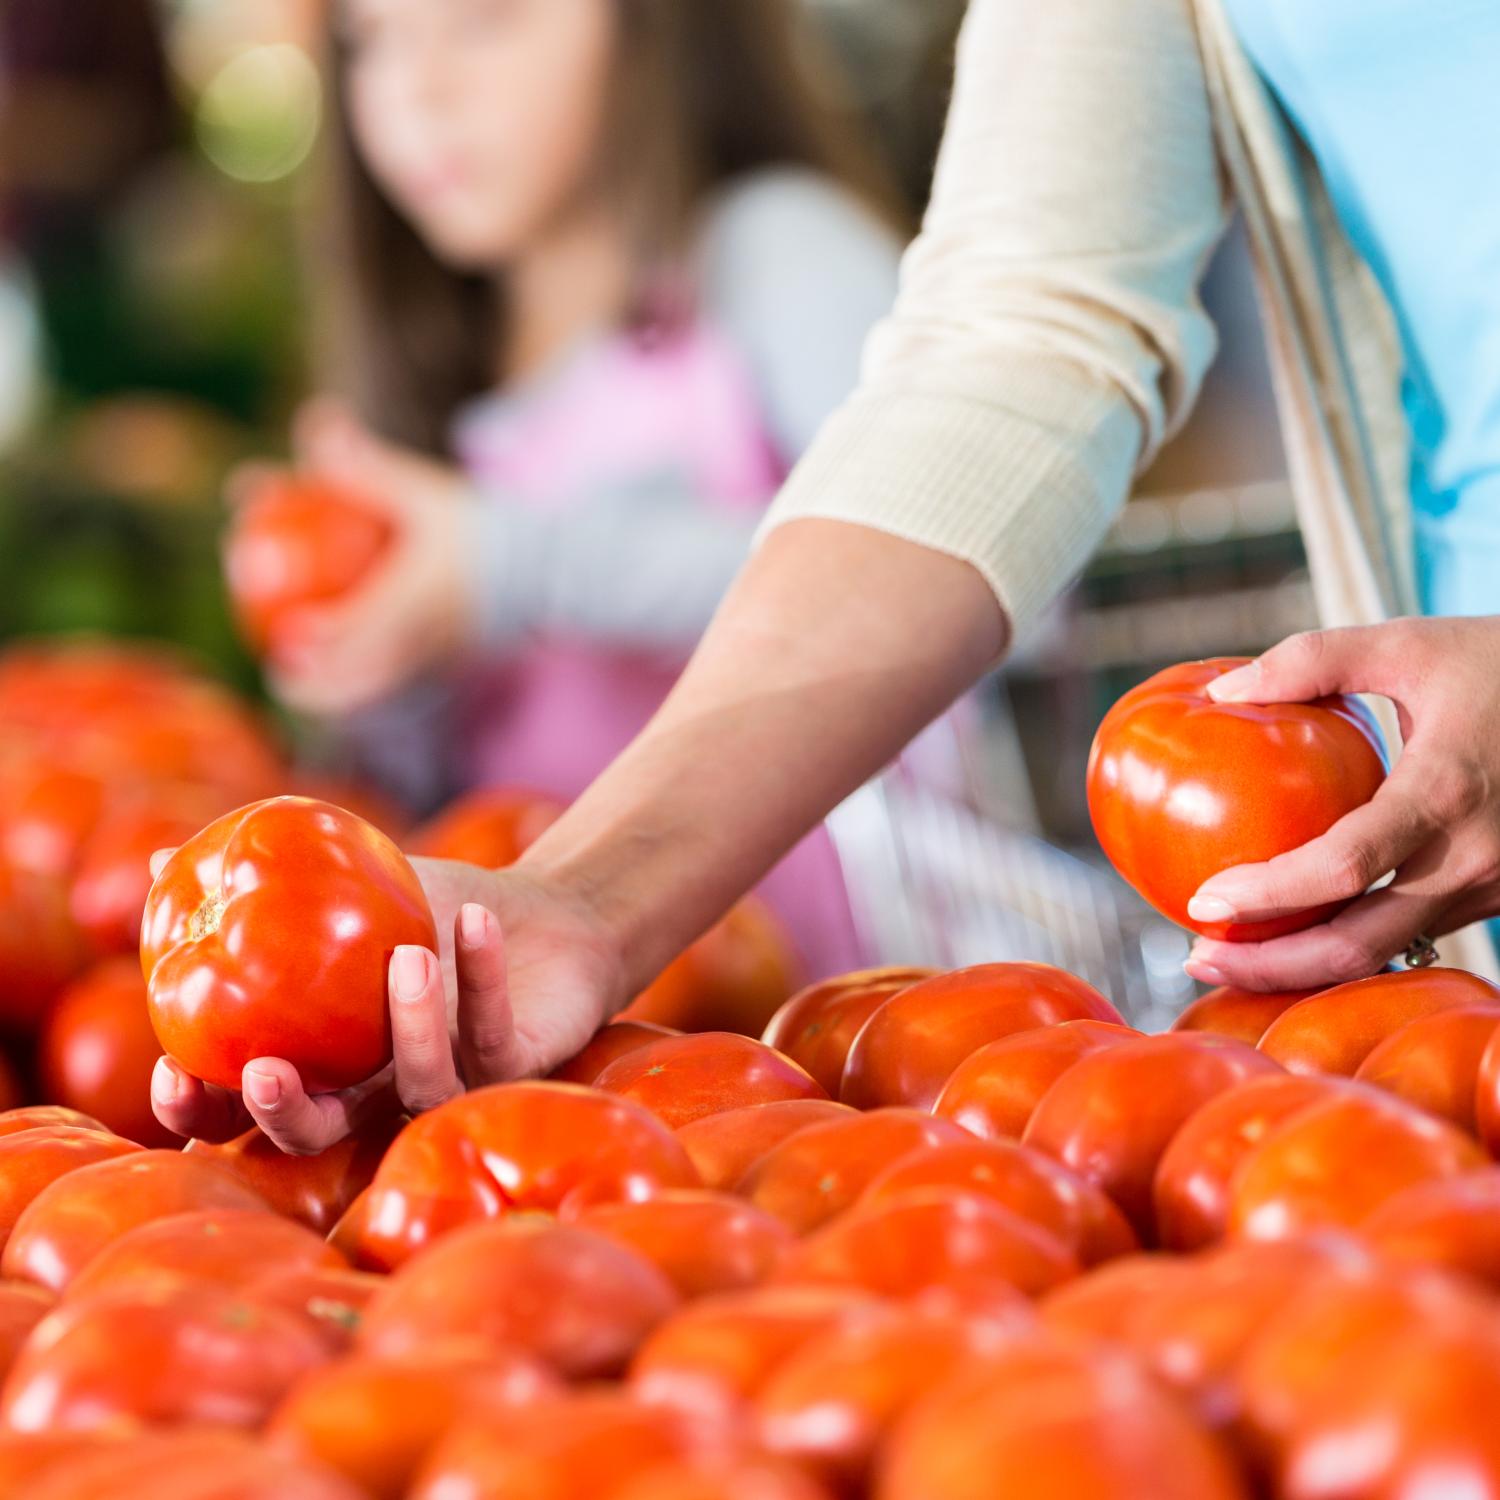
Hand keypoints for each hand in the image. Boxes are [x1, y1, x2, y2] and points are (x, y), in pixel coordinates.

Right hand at [151, 855, 626, 1154]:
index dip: (199, 1109)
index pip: (238, 1110)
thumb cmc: (432, 905)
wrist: (542, 912)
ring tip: (406, 955)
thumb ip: (264, 879)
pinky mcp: (514, 1070)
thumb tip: (161, 860)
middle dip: (283, 1114)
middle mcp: (376, 1090)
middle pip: (315, 1135)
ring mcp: (447, 1085)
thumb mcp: (344, 880)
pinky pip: (492, 1038)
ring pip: (417, 1087)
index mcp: (320, 1058)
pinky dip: (482, 976)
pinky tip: (479, 920)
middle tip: (264, 1071)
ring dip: (409, 1026)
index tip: (172, 1073)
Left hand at [249, 399, 479, 715]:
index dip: (315, 639)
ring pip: (377, 691)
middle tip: (280, 673)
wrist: (546, 565)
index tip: (283, 638)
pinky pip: (397, 684)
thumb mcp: (422, 492)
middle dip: (315, 689)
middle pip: (360, 683)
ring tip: (305, 683)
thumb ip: (367, 465)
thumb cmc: (479, 525)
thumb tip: (316, 419)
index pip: (355, 630)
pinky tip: (348, 673)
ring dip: (338, 695)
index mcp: (412, 602)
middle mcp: (422, 641)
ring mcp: (436, 660)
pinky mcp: (449, 666)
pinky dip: (367, 685)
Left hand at [1183, 617, 1499, 990]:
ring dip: (1304, 967)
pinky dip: (1348, 948)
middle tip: (1196, 957)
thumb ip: (1313, 658)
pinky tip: (1292, 935)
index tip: (1202, 900)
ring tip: (1230, 956)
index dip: (1266, 896)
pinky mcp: (1495, 897)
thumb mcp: (1410, 643)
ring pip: (1386, 952)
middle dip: (1269, 967)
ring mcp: (1490, 888)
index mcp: (1445, 793)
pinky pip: (1412, 937)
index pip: (1341, 869)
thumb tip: (1221, 692)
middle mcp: (1471, 858)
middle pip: (1357, 945)